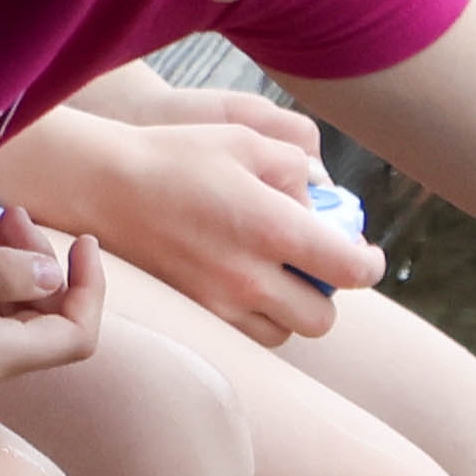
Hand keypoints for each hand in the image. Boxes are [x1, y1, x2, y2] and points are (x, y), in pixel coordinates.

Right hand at [64, 114, 385, 348]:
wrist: (105, 186)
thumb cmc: (178, 155)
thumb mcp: (247, 140)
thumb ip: (296, 172)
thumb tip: (317, 206)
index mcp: (273, 228)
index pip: (350, 270)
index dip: (371, 265)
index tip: (368, 255)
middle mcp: (250, 276)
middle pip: (321, 319)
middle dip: (330, 294)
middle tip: (317, 265)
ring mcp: (219, 301)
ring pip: (284, 334)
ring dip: (293, 310)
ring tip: (280, 275)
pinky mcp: (196, 312)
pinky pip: (247, 335)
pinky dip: (259, 318)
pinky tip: (249, 284)